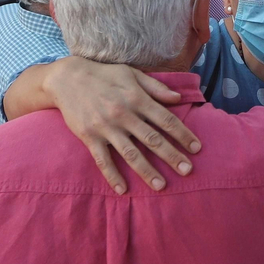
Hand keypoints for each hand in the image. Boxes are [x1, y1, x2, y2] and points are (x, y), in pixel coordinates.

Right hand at [22, 57, 201, 193]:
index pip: (166, 120)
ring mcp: (106, 127)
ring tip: (161, 186)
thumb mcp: (131, 73)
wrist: (67, 78)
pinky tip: (123, 190)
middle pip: (152, 139)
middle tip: (188, 171)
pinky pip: (103, 160)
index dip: (183, 134)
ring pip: (130, 153)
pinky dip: (113, 176)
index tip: (197, 148)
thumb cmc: (104, 75)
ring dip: (147, 171)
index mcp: (137, 98)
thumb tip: (178, 98)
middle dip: (172, 156)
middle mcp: (123, 114)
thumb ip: (155, 87)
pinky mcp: (89, 137)